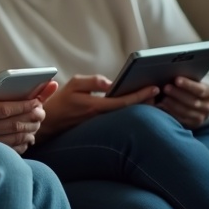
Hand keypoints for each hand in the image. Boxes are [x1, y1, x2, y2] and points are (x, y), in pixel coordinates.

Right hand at [0, 75, 55, 153]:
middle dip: (32, 116)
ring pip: (15, 137)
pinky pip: (10, 149)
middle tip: (42, 110)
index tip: (37, 100)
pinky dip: (22, 143)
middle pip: (15, 124)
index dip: (24, 105)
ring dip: (30, 129)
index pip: (5, 109)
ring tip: (37, 120)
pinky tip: (27, 135)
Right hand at [38, 75, 158, 138]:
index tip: (154, 88)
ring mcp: (101, 123)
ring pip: (125, 115)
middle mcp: (101, 117)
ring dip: (139, 107)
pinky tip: (136, 106)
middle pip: (129, 111)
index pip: (123, 101)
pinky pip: (119, 118)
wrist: (49, 122)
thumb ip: (93, 82)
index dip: (140, 95)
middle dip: (146, 102)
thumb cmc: (60, 101)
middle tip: (159, 93)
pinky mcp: (100, 126)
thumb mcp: (73, 84)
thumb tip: (111, 83)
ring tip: (153, 98)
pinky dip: (129, 111)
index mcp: (95, 106)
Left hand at [157, 77, 208, 127]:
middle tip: (166, 88)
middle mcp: (208, 106)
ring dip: (173, 105)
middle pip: (193, 102)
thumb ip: (185, 81)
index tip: (176, 79)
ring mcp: (201, 117)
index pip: (200, 90)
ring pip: (187, 112)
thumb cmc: (191, 89)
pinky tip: (163, 107)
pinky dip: (171, 113)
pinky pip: (182, 120)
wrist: (198, 103)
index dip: (188, 85)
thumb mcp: (193, 83)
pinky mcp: (192, 124)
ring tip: (163, 98)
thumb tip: (172, 76)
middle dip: (178, 94)